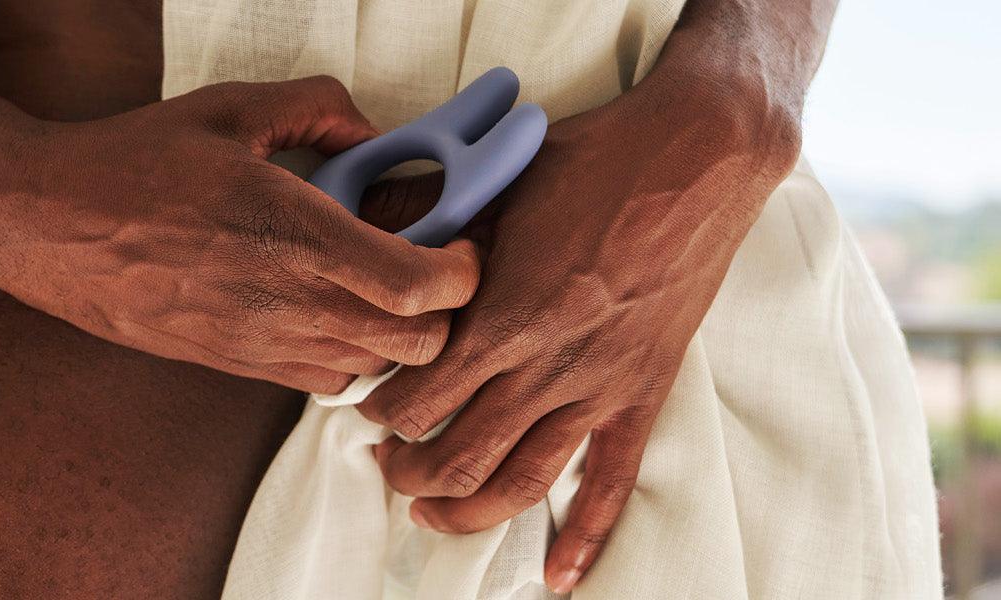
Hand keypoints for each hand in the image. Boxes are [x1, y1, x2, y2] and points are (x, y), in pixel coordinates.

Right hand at [0, 76, 480, 393]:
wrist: (44, 224)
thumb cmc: (132, 162)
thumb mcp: (231, 108)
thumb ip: (318, 107)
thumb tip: (371, 132)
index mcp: (292, 233)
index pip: (420, 287)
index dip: (464, 272)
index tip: (461, 244)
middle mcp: (284, 303)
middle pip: (414, 344)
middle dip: (441, 310)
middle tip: (425, 263)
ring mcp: (257, 344)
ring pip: (371, 372)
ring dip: (392, 335)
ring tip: (372, 286)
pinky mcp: (231, 365)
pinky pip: (320, 382)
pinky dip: (345, 355)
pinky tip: (322, 307)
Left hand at [357, 79, 801, 590]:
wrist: (696, 155)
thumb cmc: (591, 161)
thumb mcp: (494, 188)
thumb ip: (426, 225)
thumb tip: (366, 235)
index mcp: (503, 317)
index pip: (418, 400)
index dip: (381, 413)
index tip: (363, 405)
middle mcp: (547, 365)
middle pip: (458, 455)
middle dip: (408, 472)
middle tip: (386, 465)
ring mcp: (599, 386)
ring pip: (520, 481)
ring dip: (465, 510)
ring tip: (430, 511)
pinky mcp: (643, 392)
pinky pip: (611, 480)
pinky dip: (584, 537)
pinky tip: (557, 575)